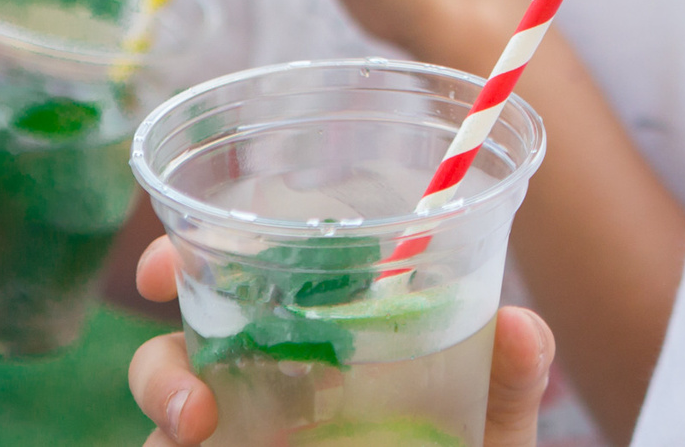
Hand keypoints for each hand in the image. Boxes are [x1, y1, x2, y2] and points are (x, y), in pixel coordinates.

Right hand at [127, 237, 552, 446]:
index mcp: (313, 332)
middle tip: (193, 401)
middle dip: (159, 366)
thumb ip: (512, 372)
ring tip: (199, 435)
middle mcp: (264, 383)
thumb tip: (524, 325)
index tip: (165, 268)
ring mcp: (244, 441)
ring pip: (169, 428)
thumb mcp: (495, 412)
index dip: (184, 256)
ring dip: (168, 427)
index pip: (233, 277)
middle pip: (177, 354)